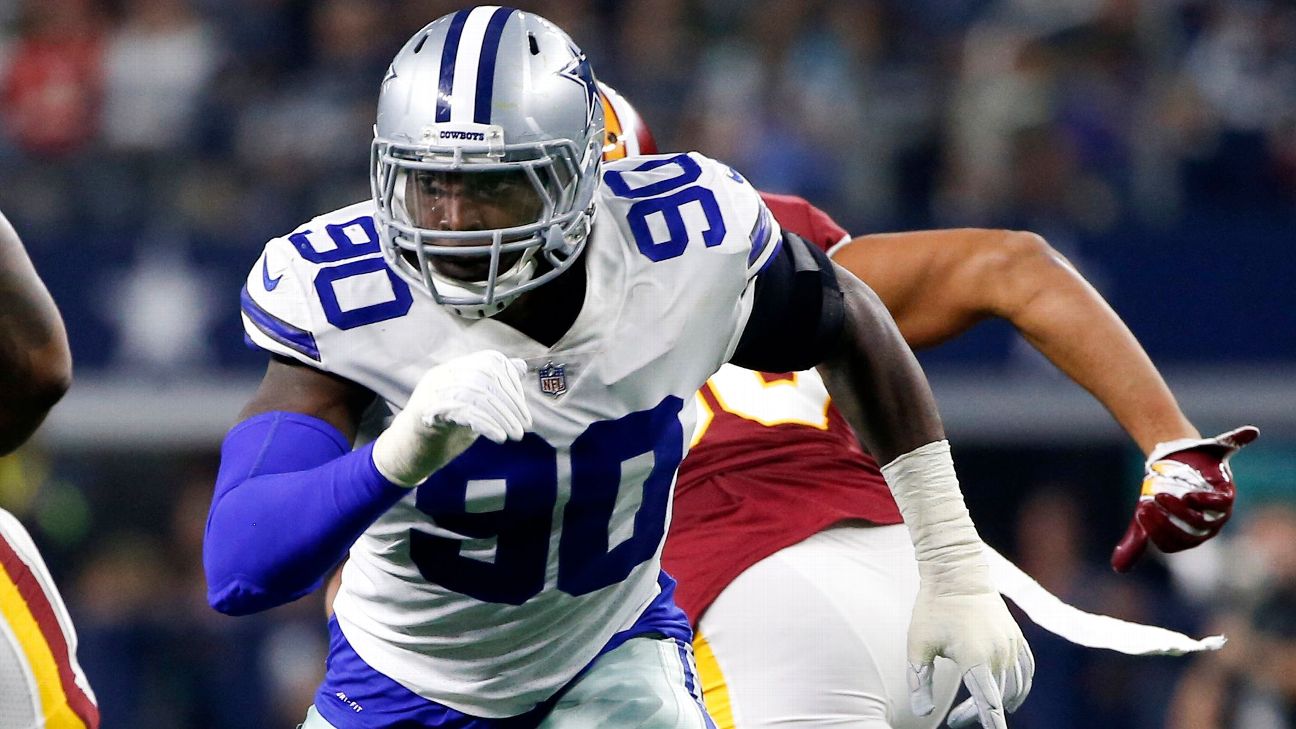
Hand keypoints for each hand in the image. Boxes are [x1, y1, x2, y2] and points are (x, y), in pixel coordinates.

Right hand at [372, 350, 530, 486]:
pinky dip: (486, 424)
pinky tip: (499, 437)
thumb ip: (494, 387)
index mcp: (454, 369)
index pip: (490, 361)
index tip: (522, 407)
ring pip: (475, 395)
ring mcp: (432, 391)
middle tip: (525, 426)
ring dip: (501, 417)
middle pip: (485, 378)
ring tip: (515, 435)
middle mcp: (443, 375)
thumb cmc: (443, 428)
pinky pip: (463, 411)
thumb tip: (520, 367)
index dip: (511, 383)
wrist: (406, 452)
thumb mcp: (474, 405)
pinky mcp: (426, 411)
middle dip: (510, 403)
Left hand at [909, 586, 1033, 728]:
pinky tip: (1007, 695)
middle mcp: (999, 653)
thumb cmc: (933, 608)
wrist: (957, 572)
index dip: (992, 724)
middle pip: (998, 698)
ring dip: (999, 702)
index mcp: (975, 657)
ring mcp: (1011, 645)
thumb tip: (923, 713)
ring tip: (977, 710)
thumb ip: (920, 681)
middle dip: (978, 714)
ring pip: (1014, 687)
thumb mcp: (918, 644)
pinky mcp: (1016, 637)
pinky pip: (1026, 670)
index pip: (989, 703)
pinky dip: (1020, 687)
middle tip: (955, 720)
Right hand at [1110, 425, 1258, 572]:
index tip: (1140, 512)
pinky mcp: (1226, 496)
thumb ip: (1135, 541)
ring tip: (1160, 496)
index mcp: (1185, 540)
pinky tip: (1187, 496)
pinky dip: (1204, 502)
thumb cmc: (1166, 494)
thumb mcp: (1147, 518)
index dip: (1154, 531)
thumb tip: (1117, 568)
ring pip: (1200, 521)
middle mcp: (1204, 531)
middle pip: (1186, 536)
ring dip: (1178, 511)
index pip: (1170, 544)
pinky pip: (1220, 504)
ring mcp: (1217, 514)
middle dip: (1164, 523)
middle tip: (1145, 506)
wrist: (1184, 464)